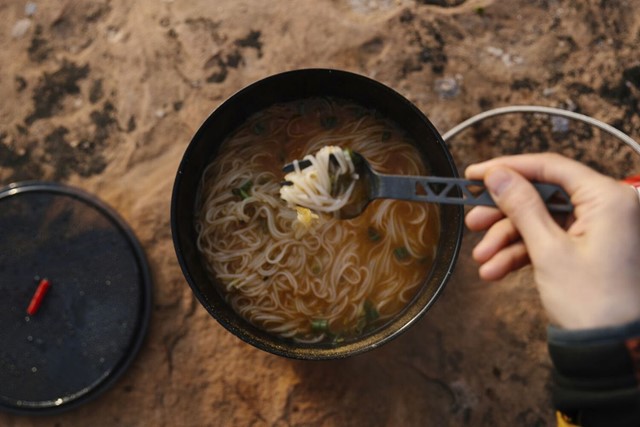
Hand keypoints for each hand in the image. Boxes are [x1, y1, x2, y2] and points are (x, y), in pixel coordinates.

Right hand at [465, 153, 639, 329]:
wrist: (613, 351)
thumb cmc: (593, 302)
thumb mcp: (548, 250)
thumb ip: (521, 206)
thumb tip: (497, 176)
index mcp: (607, 198)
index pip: (550, 168)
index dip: (508, 169)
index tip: (474, 175)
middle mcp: (605, 208)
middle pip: (542, 196)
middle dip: (503, 214)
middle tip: (472, 222)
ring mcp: (596, 230)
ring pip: (540, 221)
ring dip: (507, 241)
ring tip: (482, 261)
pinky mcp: (587, 249)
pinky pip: (547, 241)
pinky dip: (521, 254)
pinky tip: (496, 270)